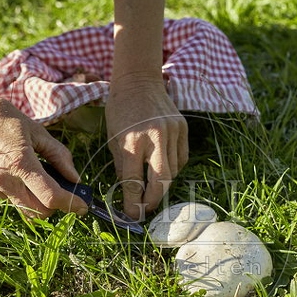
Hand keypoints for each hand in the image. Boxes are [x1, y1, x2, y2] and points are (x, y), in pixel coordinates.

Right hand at [0, 96, 88, 217]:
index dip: (71, 204)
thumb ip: (58, 155)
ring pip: (23, 207)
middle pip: (39, 211)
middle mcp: (4, 179)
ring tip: (35, 177)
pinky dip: (19, 191)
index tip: (83, 207)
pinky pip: (8, 198)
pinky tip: (13, 171)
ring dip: (36, 200)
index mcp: (20, 162)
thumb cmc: (2, 118)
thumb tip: (74, 178)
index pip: (50, 196)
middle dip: (54, 206)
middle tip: (61, 191)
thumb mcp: (36, 130)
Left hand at [105, 74, 188, 219]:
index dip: (133, 202)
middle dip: (154, 199)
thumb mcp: (113, 139)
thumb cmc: (120, 110)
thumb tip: (129, 194)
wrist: (139, 81)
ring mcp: (172, 131)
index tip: (132, 215)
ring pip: (174, 170)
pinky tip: (163, 168)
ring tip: (153, 187)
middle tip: (147, 208)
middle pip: (161, 179)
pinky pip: (182, 158)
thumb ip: (123, 166)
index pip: (134, 180)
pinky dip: (174, 168)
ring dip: (164, 183)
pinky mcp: (182, 128)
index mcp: (131, 140)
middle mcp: (154, 136)